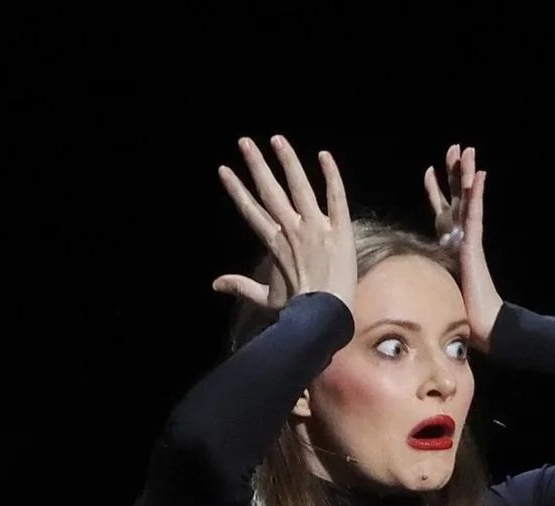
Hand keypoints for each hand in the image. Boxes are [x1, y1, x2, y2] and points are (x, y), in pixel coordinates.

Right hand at [213, 136, 355, 313]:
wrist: (325, 316)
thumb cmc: (297, 309)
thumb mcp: (266, 298)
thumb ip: (240, 286)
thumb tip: (214, 285)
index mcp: (274, 243)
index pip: (251, 210)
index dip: (237, 190)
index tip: (225, 170)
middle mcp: (292, 230)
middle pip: (270, 192)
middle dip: (256, 165)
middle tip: (244, 142)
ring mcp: (316, 228)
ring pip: (299, 187)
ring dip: (287, 161)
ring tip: (277, 140)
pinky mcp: (340, 230)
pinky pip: (335, 197)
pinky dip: (331, 176)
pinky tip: (324, 155)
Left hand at [424, 143, 504, 346]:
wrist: (483, 324)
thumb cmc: (463, 310)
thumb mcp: (437, 285)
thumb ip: (427, 273)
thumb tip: (406, 277)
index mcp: (452, 244)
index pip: (443, 211)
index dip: (435, 191)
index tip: (428, 171)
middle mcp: (462, 237)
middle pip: (457, 197)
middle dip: (454, 173)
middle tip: (453, 148)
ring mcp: (470, 239)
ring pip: (468, 199)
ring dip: (467, 174)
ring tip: (467, 151)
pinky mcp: (474, 245)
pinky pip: (474, 214)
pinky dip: (475, 195)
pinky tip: (477, 176)